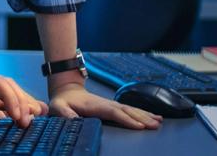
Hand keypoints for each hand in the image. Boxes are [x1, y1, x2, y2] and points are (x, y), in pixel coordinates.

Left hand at [47, 82, 161, 129]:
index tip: (139, 126)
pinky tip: (154, 117)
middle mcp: (107, 104)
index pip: (114, 112)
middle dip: (142, 118)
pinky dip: (144, 113)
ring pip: (132, 110)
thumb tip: (73, 120)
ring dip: (146, 116)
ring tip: (158, 122)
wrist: (67, 90)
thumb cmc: (63, 101)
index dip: (127, 119)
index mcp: (96, 106)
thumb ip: (65, 113)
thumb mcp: (58, 107)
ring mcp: (112, 104)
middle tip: (155, 125)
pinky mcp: (114, 106)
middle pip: (127, 111)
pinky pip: (131, 110)